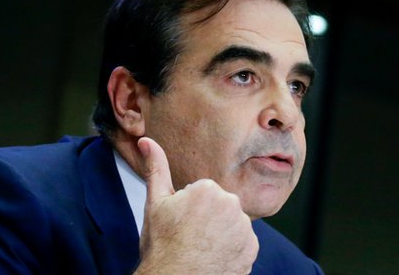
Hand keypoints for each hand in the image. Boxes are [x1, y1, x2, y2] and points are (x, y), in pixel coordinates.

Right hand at [133, 137, 258, 274]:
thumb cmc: (162, 246)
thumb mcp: (155, 203)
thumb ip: (155, 168)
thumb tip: (146, 140)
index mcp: (209, 189)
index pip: (203, 193)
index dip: (189, 208)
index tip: (181, 223)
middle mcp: (232, 204)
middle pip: (220, 207)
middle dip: (208, 219)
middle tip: (190, 236)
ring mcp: (244, 228)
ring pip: (232, 224)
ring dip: (220, 234)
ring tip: (201, 248)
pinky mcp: (251, 249)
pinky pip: (243, 243)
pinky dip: (232, 250)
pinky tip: (214, 257)